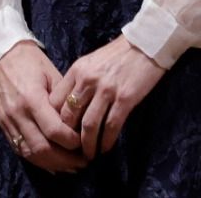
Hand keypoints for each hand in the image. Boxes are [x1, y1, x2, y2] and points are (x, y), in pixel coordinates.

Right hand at [0, 41, 87, 173]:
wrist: (1, 56)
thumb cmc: (32, 62)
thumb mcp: (53, 75)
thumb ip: (64, 102)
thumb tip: (81, 126)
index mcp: (32, 98)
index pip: (54, 130)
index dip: (72, 142)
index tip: (85, 143)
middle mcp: (18, 113)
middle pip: (43, 148)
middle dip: (66, 159)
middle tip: (84, 161)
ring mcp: (8, 121)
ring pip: (31, 154)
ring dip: (53, 164)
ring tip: (72, 166)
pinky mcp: (3, 126)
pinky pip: (21, 150)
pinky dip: (38, 161)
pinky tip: (54, 165)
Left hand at [50, 35, 164, 158]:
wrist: (145, 44)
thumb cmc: (118, 54)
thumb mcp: (90, 62)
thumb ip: (79, 81)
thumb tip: (69, 105)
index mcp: (76, 70)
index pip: (56, 101)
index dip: (54, 121)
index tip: (58, 134)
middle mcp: (87, 80)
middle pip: (69, 115)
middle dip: (68, 137)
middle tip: (70, 150)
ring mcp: (106, 90)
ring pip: (88, 125)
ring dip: (87, 145)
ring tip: (87, 156)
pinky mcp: (125, 98)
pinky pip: (111, 126)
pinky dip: (106, 141)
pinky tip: (105, 149)